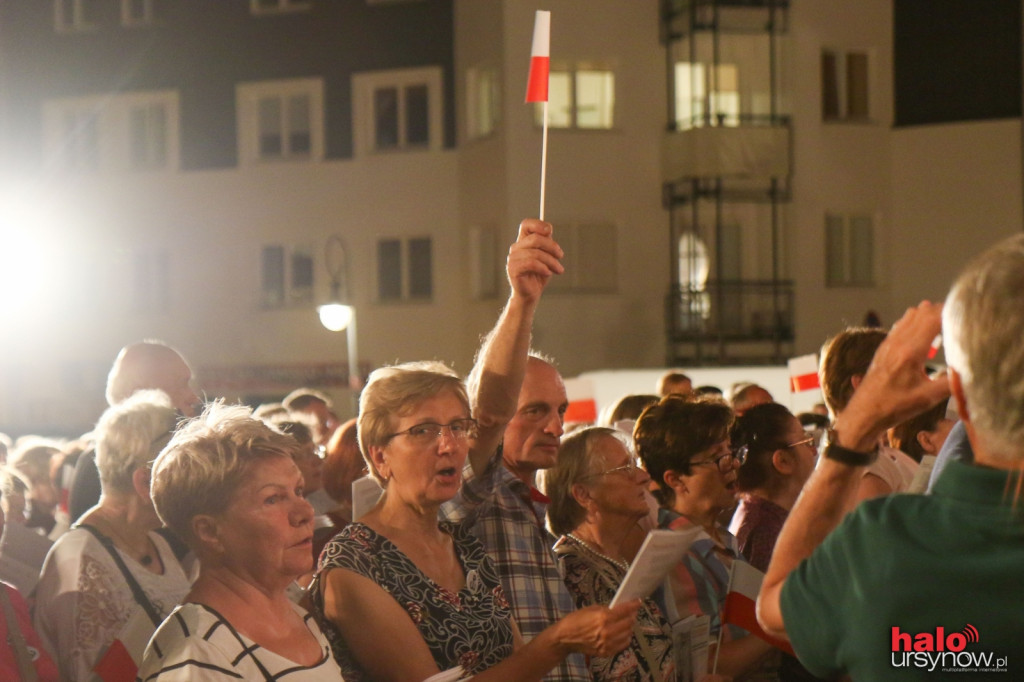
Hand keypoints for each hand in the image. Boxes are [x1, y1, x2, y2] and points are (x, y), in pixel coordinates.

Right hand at [506, 219, 564, 302]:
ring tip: (558, 270)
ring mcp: (512, 258)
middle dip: (552, 247)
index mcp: (523, 242)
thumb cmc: (539, 275)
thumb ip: (546, 243)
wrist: (531, 294)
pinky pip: (531, 263)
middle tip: (561, 256)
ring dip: (551, 261)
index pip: (526, 224)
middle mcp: (516, 248)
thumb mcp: (547, 256)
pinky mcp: (513, 269)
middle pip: (535, 238)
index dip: (538, 224)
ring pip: (536, 253)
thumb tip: (548, 230)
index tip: (550, 231)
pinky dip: (543, 268)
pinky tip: (548, 273)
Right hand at [551, 601, 639, 657]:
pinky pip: (623, 645)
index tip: (638, 602)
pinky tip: (623, 633)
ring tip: (628, 623)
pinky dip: (625, 638)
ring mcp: (607, 644)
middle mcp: (607, 631)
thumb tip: (619, 610)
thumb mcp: (591, 609)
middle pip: (629, 623)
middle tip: (632, 613)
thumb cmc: (576, 620)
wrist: (565, 637)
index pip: (624, 610)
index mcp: (603, 617)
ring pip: (628, 634)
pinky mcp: (606, 652)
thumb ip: (606, 610)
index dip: (633, 605)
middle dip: (632, 616)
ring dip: (629, 627)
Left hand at [837, 301, 951, 450]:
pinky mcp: (883, 348)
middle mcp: (898, 342)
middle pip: (922, 312)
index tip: (966, 314)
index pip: (932, 318)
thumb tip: (973, 370)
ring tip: (944, 322)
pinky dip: (914, 322)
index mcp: (911, 351)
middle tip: (959, 318)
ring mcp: (889, 343)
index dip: (950, 311)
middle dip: (941, 311)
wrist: (864, 412)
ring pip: (910, 316)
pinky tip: (923, 332)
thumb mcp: (928, 398)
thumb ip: (952, 382)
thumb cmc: (895, 406)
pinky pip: (900, 325)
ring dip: (927, 314)